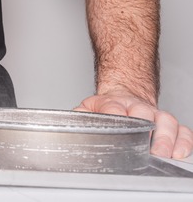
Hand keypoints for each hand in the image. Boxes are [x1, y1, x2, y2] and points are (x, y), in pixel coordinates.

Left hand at [75, 93, 192, 158]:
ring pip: (166, 121)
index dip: (116, 116)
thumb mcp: (87, 110)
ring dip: (166, 138)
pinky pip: (182, 130)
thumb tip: (69, 127)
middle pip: (144, 114)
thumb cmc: (106, 109)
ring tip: (163, 153)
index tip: (117, 124)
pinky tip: (179, 152)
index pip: (114, 108)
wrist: (124, 97)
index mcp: (114, 103)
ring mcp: (155, 115)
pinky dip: (184, 141)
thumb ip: (78, 118)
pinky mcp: (168, 124)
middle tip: (145, 147)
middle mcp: (137, 107)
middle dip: (146, 129)